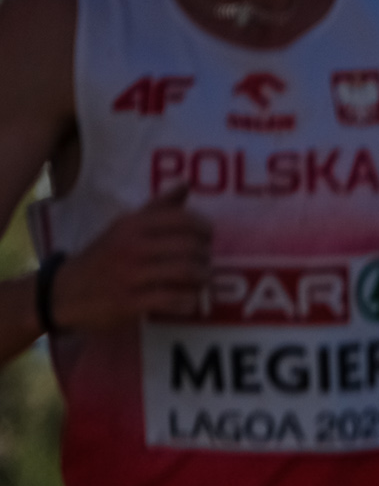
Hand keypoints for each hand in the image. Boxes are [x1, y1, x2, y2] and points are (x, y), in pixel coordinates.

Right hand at [48, 197, 214, 328]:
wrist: (65, 291)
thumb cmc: (105, 256)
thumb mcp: (125, 228)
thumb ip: (158, 209)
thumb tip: (186, 184)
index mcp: (132, 224)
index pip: (183, 219)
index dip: (204, 229)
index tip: (207, 238)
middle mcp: (131, 246)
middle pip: (190, 247)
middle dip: (206, 257)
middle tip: (204, 263)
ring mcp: (130, 275)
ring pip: (186, 272)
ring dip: (202, 279)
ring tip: (200, 281)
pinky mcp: (130, 302)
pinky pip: (173, 300)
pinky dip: (188, 302)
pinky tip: (187, 301)